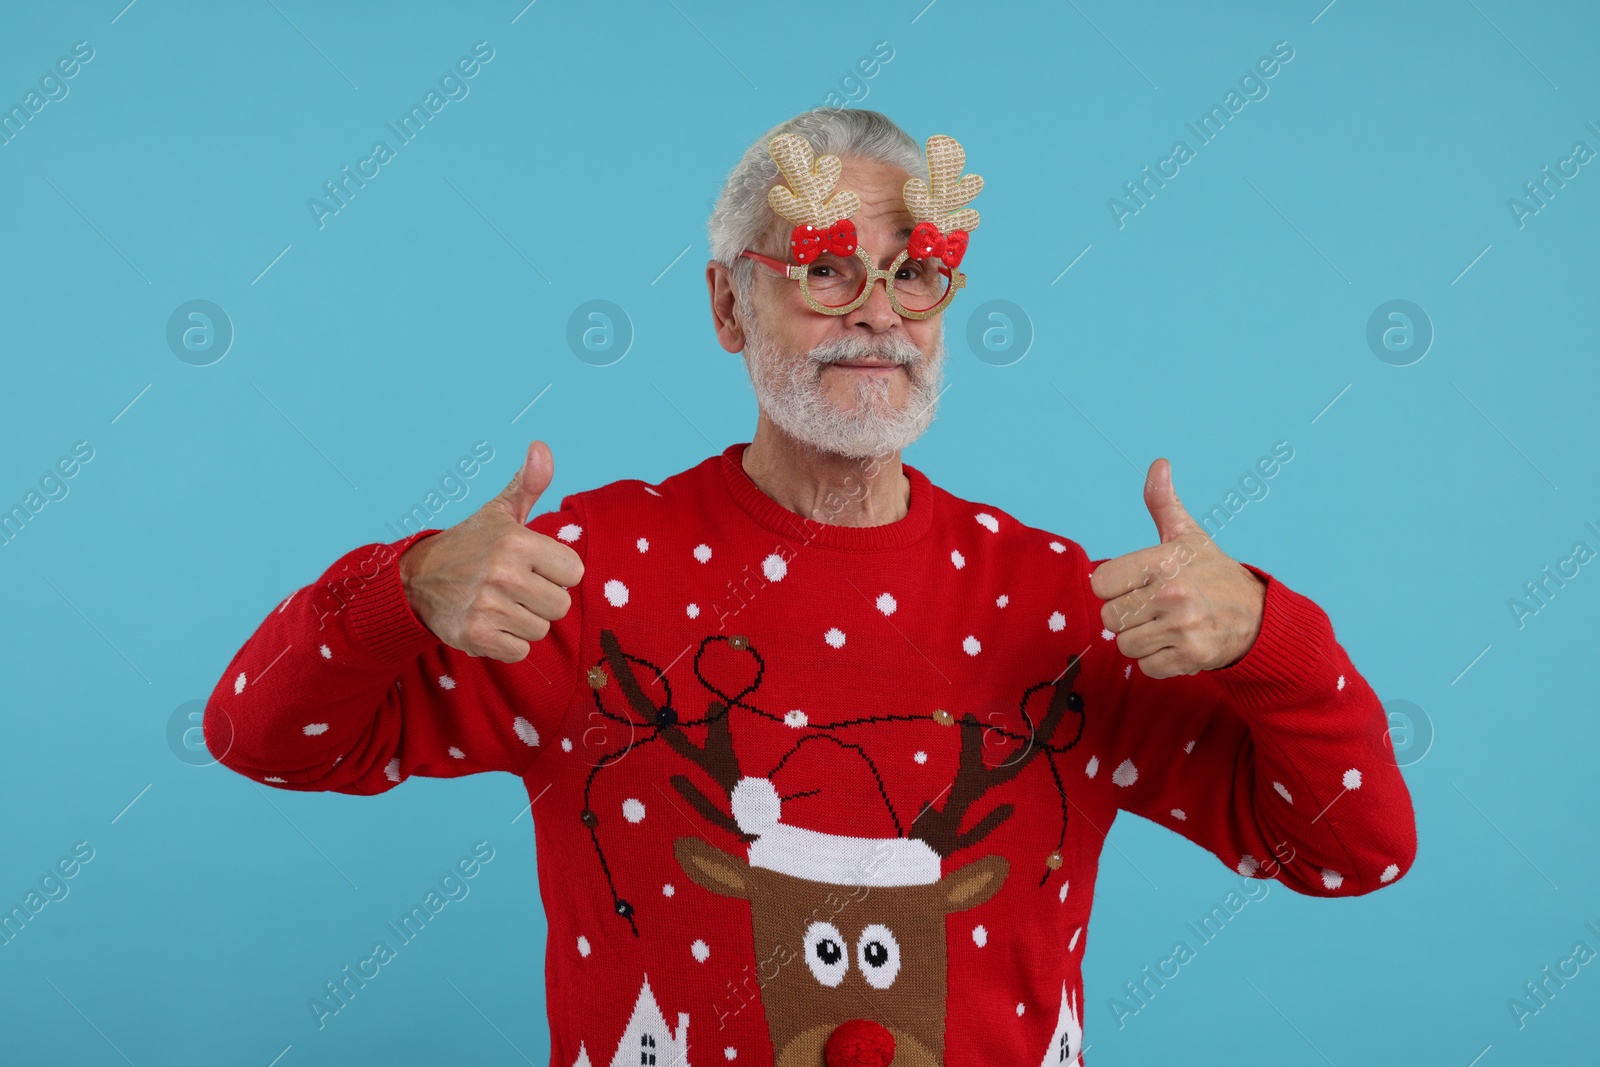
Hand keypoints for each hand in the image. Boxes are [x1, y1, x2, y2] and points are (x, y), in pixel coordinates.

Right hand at [398, 440, 583, 662]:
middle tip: (514, 588)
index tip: (532, 566)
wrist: (415, 578)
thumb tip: (542, 447)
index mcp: (517, 541)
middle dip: (542, 600)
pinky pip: (520, 651)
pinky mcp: (476, 637)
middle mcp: (503, 574)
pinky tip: (490, 623)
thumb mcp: (500, 512)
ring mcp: (489, 607)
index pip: (574, 572)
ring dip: (524, 622)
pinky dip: (507, 643)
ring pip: (541, 629)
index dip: (556, 571)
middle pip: (560, 605)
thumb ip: (529, 484)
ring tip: (499, 604)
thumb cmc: (470, 544)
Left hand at [1089, 458, 1266, 678]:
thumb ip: (1163, 503)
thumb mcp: (1188, 536)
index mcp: (1164, 560)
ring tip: (1165, 626)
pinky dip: (1157, 661)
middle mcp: (1173, 593)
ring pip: (1125, 645)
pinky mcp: (1191, 657)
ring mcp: (1183, 627)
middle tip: (1152, 609)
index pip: (1101, 583)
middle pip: (1109, 618)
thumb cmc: (1212, 573)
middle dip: (1126, 617)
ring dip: (1141, 640)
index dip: (1113, 587)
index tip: (1134, 585)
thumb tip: (1159, 464)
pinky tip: (1176, 644)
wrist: (1259, 616)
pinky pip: (1147, 667)